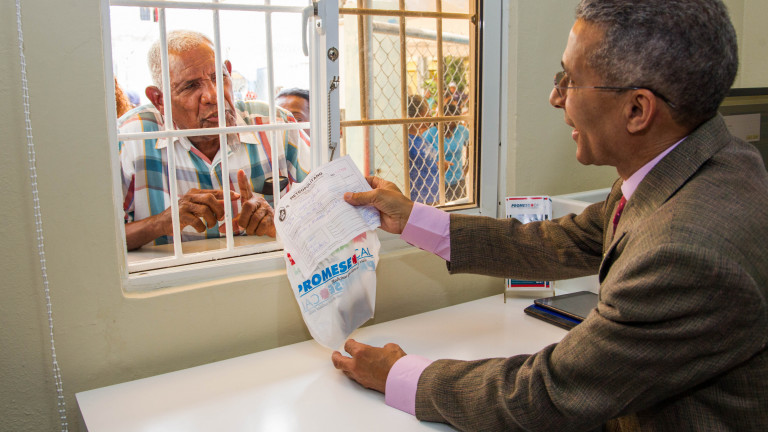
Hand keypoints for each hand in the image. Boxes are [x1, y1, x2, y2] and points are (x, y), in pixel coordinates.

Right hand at [123, 187, 239, 250]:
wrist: (162, 223)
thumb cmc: (183, 215)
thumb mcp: (196, 207)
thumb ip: (209, 204)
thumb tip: (226, 202)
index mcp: (195, 193)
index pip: (214, 191)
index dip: (226, 194)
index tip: (237, 196)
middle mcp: (190, 196)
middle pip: (210, 198)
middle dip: (219, 209)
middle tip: (221, 218)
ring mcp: (184, 206)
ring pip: (205, 210)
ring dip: (212, 220)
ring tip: (211, 225)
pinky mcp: (180, 216)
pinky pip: (196, 221)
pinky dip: (202, 227)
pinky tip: (201, 229)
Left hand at [237, 169, 276, 236]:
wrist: (273, 230)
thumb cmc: (257, 224)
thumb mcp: (244, 221)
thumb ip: (233, 223)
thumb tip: (222, 229)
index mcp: (251, 201)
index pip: (246, 189)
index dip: (243, 181)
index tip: (240, 171)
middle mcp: (259, 202)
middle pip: (247, 206)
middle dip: (243, 219)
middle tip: (242, 226)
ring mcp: (266, 208)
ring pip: (254, 218)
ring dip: (251, 228)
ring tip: (252, 230)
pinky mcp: (272, 216)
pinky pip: (262, 225)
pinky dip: (258, 231)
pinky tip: (259, 231)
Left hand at [331, 339, 406, 392]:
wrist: (402, 380)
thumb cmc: (397, 364)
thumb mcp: (390, 348)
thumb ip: (382, 348)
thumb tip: (383, 351)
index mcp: (361, 352)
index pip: (348, 346)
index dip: (350, 343)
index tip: (351, 343)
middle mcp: (357, 364)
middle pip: (339, 361)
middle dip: (336, 357)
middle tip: (335, 354)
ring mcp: (359, 375)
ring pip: (345, 371)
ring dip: (344, 366)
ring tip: (344, 364)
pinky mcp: (365, 383)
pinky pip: (354, 377)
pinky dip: (353, 373)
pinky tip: (356, 372)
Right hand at [343, 176, 413, 234]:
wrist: (405, 219)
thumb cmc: (396, 202)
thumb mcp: (377, 195)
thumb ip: (361, 196)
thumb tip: (346, 196)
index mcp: (381, 186)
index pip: (368, 181)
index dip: (358, 181)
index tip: (346, 182)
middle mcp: (378, 196)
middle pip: (362, 194)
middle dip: (353, 195)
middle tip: (339, 194)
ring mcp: (376, 207)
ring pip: (362, 206)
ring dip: (353, 206)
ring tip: (339, 205)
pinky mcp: (374, 218)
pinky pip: (363, 217)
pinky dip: (356, 216)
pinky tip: (346, 215)